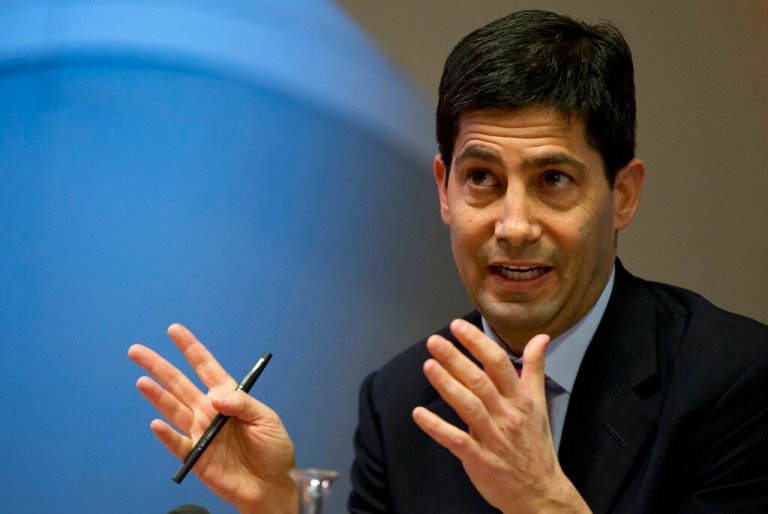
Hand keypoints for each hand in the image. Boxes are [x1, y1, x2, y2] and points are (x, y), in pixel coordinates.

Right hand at [128, 324, 297, 513]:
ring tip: (142, 381)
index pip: (205, 367)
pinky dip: (166, 435)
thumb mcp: (266, 420)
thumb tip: (215, 396)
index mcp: (228, 397)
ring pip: (173, 409)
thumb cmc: (273, 449)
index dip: (190, 348)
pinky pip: (178, 444)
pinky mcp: (197, 457)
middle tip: (137, 351)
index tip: (175, 330)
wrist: (271, 485)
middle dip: (159, 367)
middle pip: (179, 384)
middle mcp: (209, 411)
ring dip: (157, 396)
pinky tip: (156, 423)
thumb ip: (242, 404)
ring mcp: (201, 433)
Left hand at [411, 319, 589, 512]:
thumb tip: (541, 338)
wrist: (540, 491)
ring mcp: (493, 438)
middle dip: (455, 359)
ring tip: (428, 365)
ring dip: (446, 385)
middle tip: (434, 341)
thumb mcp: (539, 403)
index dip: (477, 343)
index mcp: (520, 399)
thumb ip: (534, 368)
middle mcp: (507, 415)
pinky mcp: (480, 459)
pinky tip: (418, 414)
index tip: (458, 327)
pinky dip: (436, 427)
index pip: (498, 364)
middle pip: (479, 382)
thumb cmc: (536, 444)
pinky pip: (456, 440)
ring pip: (468, 406)